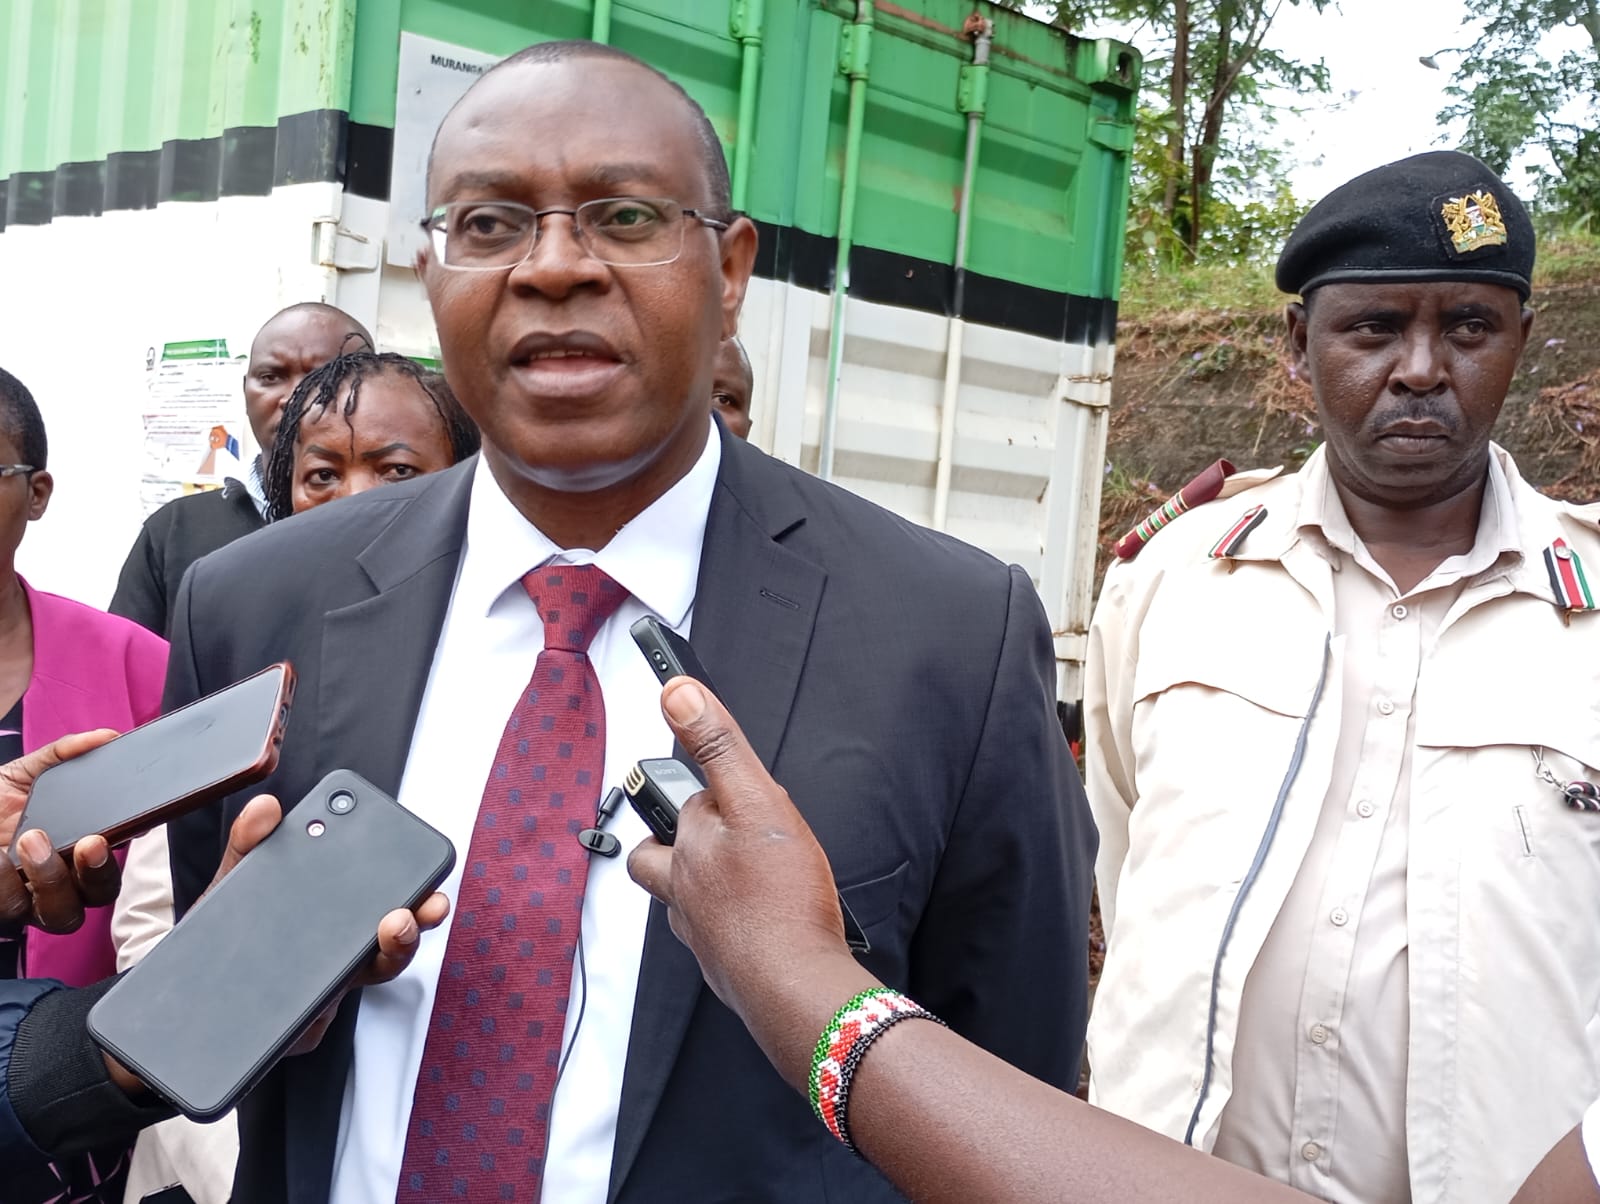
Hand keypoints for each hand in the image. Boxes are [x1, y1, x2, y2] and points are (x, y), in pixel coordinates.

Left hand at [0, 729, 122, 936]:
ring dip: (53, 879)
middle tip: (89, 842)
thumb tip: (105, 736)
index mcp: (74, 850)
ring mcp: (30, 900)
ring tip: (32, 840)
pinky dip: (6, 879)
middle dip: (99, 872)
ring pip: (63, 914)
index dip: (127, 845)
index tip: (130, 825)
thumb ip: (62, 755)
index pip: (114, 859)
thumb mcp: (23, 774)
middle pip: (100, 895)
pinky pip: (12, 905)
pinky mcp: (3, 905)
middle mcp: (59, 880)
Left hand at [197, 794, 450, 1057]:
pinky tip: (329, 983)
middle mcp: (345, 935)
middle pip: (399, 926)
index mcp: (334, 898)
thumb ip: (249, 843)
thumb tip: (266, 805)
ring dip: (399, 947)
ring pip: (382, 964)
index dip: (413, 874)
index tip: (423, 861)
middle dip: (420, 913)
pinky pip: (336, 1005)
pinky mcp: (311, 1012)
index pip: (384, 882)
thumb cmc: (225, 932)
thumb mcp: (233, 881)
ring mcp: (333, 975)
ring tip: (394, 927)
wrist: (190, 999)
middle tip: (423, 904)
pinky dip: (341, 995)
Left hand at [626, 678, 851, 1019]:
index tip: (723, 780)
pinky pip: (714, 938)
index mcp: (688, 847)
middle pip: (658, 857)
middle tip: (709, 828)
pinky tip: (759, 923)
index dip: (707, 789)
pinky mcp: (725, 965)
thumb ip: (718, 749)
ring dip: (698, 885)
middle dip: (675, 840)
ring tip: (733, 877)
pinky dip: (729, 925)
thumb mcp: (756, 803)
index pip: (681, 804)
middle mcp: (684, 891)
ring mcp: (702, 933)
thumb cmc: (781, 900)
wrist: (796, 987)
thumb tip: (677, 694)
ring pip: (683, 901)